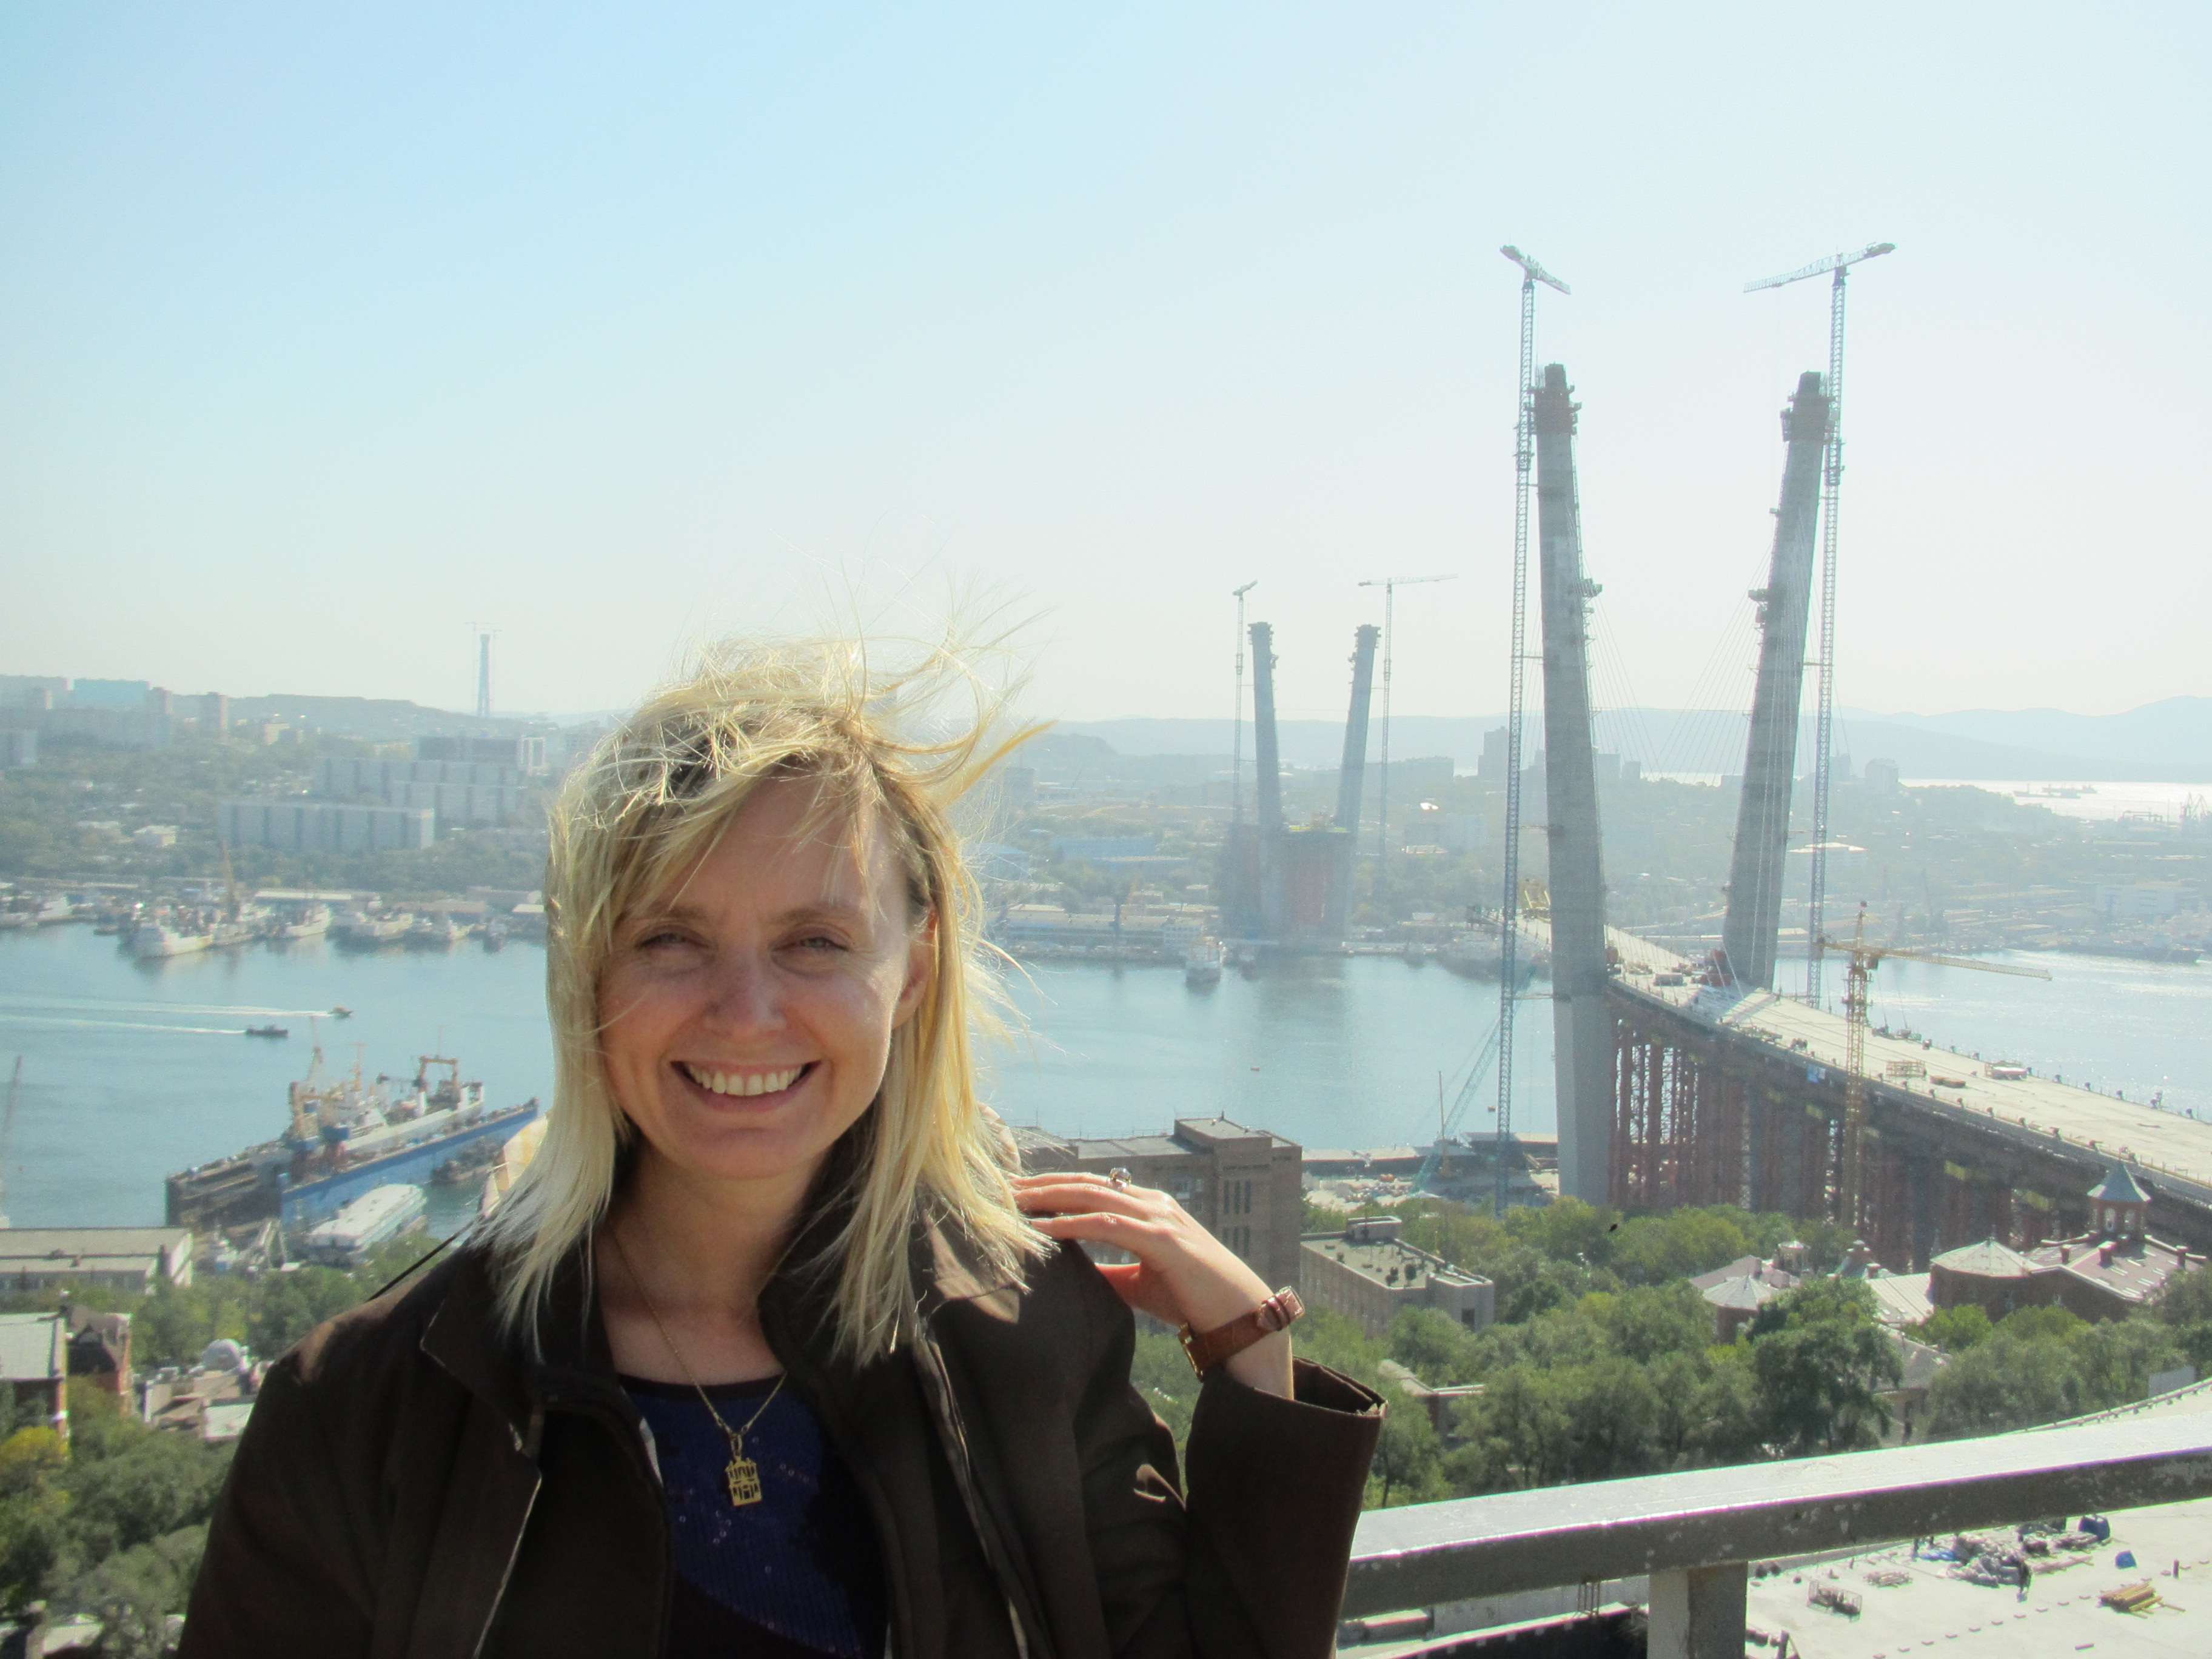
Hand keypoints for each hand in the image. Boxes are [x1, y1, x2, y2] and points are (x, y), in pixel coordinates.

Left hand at [1012, 1171, 1292, 1398]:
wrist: (1237, 1316)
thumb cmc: (1192, 1299)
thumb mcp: (1140, 1282)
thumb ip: (1111, 1272)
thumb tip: (1075, 1274)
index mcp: (1149, 1209)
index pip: (1094, 1189)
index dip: (1055, 1187)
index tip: (1020, 1193)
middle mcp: (1153, 1204)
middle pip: (1087, 1184)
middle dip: (1044, 1185)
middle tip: (1004, 1189)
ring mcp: (1159, 1218)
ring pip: (1093, 1196)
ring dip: (1050, 1197)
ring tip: (1014, 1203)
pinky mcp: (1163, 1239)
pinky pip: (1107, 1225)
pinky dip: (1071, 1224)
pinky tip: (1043, 1229)